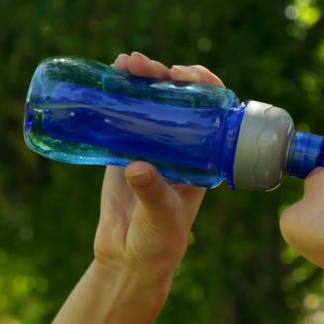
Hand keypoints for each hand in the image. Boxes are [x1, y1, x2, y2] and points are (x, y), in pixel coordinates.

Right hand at [92, 52, 225, 288]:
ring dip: (141, 78)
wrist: (128, 260)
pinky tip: (110, 76)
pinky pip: (121, 115)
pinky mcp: (122, 150)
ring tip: (126, 63)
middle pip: (178, 98)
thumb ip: (152, 193)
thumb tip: (137, 166)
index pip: (212, 111)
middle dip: (165, 76)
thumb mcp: (162, 217)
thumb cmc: (159, 242)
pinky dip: (117, 94)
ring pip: (150, 101)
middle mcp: (180, 145)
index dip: (204, 86)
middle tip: (149, 68)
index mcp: (203, 157)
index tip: (188, 74)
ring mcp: (151, 145)